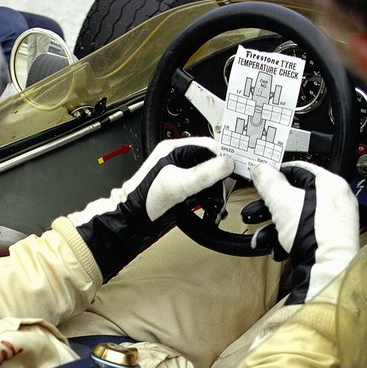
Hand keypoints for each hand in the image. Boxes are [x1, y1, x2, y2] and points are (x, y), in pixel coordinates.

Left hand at [68, 138, 233, 280]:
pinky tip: (213, 204)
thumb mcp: (178, 185)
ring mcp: (179, 175)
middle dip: (220, 175)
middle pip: (209, 160)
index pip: (208, 145)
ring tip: (221, 198)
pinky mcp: (180, 189)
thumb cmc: (145, 201)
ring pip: (206, 175)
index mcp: (173, 149)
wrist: (132, 222)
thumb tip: (227, 163)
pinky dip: (209, 196)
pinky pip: (201, 188)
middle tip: (227, 187)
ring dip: (216, 187)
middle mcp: (176, 159)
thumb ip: (204, 173)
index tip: (235, 169)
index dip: (223, 156)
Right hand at [250, 161, 358, 304]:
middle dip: (269, 207)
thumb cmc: (313, 235)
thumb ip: (268, 182)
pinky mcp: (327, 241)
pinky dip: (285, 239)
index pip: (298, 169)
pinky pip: (302, 233)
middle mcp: (335, 201)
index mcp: (330, 184)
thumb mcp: (281, 202)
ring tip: (260, 236)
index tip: (261, 181)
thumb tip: (260, 169)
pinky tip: (275, 247)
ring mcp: (332, 223)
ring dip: (273, 226)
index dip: (275, 174)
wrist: (325, 270)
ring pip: (296, 217)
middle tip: (256, 210)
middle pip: (294, 196)